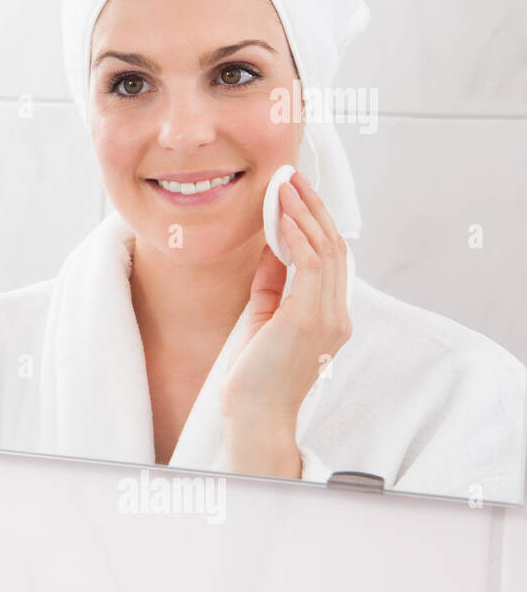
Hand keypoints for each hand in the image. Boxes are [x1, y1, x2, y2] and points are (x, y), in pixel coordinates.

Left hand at [221, 171, 351, 477]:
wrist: (253, 415)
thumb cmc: (255, 375)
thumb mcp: (265, 317)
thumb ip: (272, 283)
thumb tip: (271, 245)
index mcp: (331, 317)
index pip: (331, 258)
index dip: (316, 222)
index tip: (297, 193)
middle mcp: (337, 316)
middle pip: (334, 247)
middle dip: (313, 208)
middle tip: (294, 176)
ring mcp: (328, 318)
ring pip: (326, 250)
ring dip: (304, 212)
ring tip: (287, 183)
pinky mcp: (308, 319)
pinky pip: (309, 265)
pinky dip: (297, 234)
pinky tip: (282, 213)